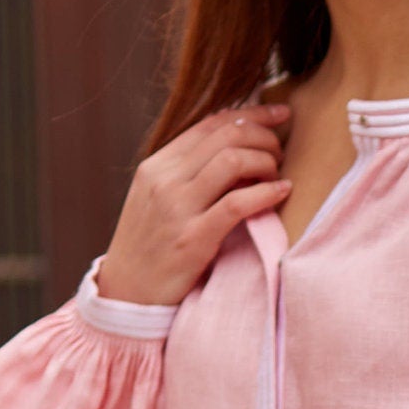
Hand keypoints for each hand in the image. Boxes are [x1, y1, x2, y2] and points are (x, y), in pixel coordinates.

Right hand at [98, 104, 292, 305]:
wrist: (126, 294)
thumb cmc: (151, 247)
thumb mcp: (158, 199)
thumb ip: (188, 172)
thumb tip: (235, 145)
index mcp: (157, 165)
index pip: (211, 123)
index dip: (251, 114)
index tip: (279, 113)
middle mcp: (164, 180)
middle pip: (226, 136)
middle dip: (264, 136)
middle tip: (280, 151)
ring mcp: (176, 208)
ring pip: (233, 161)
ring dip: (266, 162)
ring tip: (278, 175)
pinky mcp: (192, 239)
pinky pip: (237, 204)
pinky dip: (266, 193)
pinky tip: (282, 192)